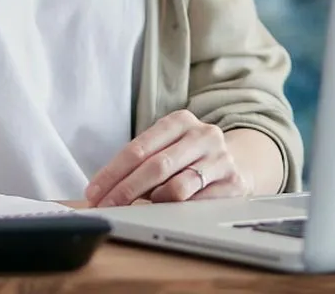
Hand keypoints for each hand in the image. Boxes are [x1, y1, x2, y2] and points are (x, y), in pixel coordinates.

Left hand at [84, 110, 251, 206]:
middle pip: (155, 167)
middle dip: (125, 191)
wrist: (240, 160)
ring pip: (178, 187)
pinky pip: (199, 204)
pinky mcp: (234, 183)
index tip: (94, 191)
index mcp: (180, 121)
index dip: (112, 173)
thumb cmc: (189, 156)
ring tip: (141, 207)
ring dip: (154, 201)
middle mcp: (203, 135)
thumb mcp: (168, 147)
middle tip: (107, 207)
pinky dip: (178, 211)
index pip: (137, 148)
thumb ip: (141, 162)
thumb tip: (104, 190)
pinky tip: (167, 213)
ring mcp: (221, 159)